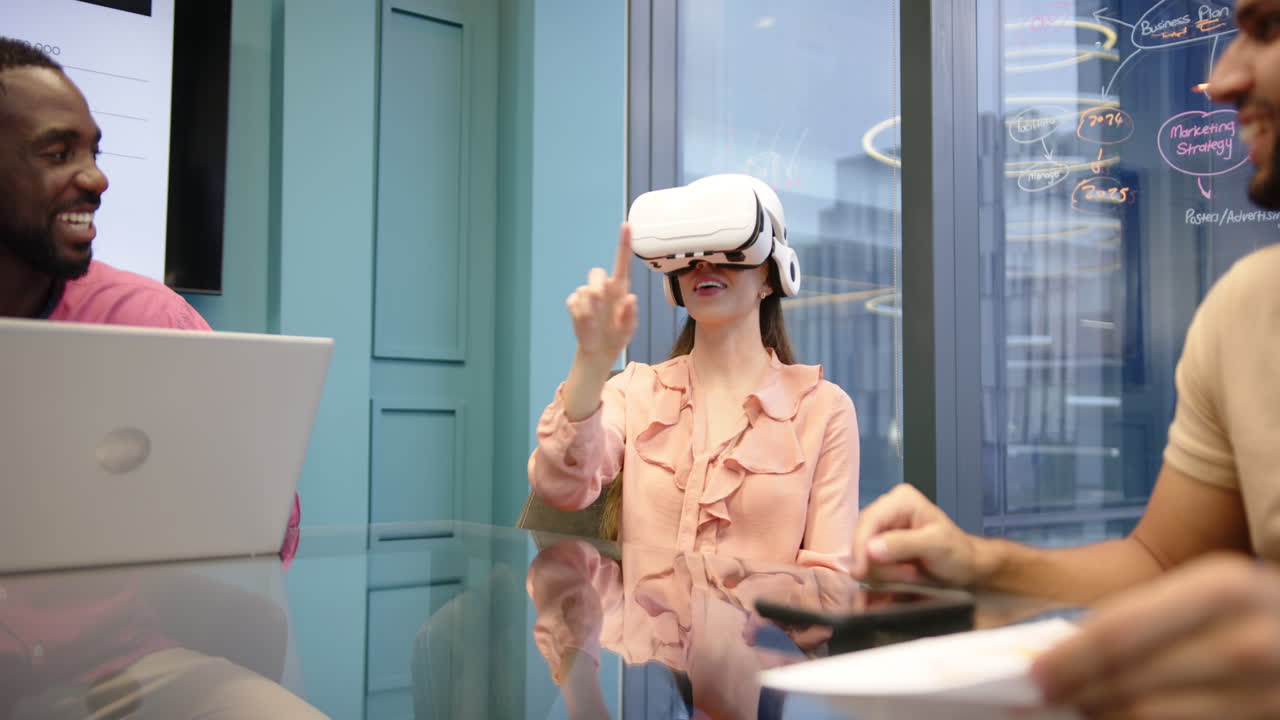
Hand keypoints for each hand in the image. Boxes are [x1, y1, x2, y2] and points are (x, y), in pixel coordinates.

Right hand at [566, 224, 637, 363]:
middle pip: (596, 273)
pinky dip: (580, 315)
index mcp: (620, 289)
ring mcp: (588, 295)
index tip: (627, 226)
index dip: (624, 243)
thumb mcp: (629, 329)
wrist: (599, 350)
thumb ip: (631, 314)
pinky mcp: (575, 304)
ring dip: (590, 309)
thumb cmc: (617, 336)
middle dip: (596, 287)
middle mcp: (603, 288)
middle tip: (600, 306)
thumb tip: (631, 298)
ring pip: (584, 291)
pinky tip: (586, 324)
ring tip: (596, 324)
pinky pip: (574, 303)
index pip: (622, 262)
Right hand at [849, 483, 983, 585]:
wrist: (966, 567)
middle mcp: (887, 509)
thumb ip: (904, 544)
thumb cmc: (957, 553)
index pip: (868, 521)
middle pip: (862, 537)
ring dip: (884, 571)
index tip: (860, 572)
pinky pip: (869, 562)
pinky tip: (903, 577)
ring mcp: (882, 529)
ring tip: (911, 575)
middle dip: (879, 562)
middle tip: (908, 575)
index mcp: (901, 500)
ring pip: (863, 554)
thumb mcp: (936, 545)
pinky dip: (882, 575)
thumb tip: (870, 549)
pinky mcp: (880, 546)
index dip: (861, 546)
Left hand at [1032, 553, 1279, 718]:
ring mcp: (1267, 694)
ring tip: (1080, 711)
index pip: (1120, 632)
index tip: (1030, 676)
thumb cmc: (1257, 612)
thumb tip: (1064, 652)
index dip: (1068, 659)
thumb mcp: (1210, 593)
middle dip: (1079, 695)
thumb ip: (1145, 618)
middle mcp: (1245, 643)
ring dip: (1107, 718)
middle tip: (1041, 702)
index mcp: (1221, 590)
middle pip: (1133, 684)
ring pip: (1155, 718)